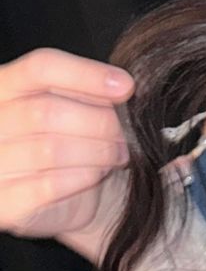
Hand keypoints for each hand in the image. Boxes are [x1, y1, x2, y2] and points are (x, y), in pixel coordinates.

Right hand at [0, 47, 134, 249]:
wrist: (65, 198)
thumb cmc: (70, 138)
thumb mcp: (78, 105)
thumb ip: (89, 90)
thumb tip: (122, 87)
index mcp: (4, 85)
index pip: (40, 67)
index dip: (86, 74)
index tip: (127, 87)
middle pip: (46, 111)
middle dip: (99, 122)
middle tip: (125, 134)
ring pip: (49, 150)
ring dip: (96, 152)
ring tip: (116, 155)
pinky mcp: (3, 203)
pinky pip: (48, 186)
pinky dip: (83, 177)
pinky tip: (96, 174)